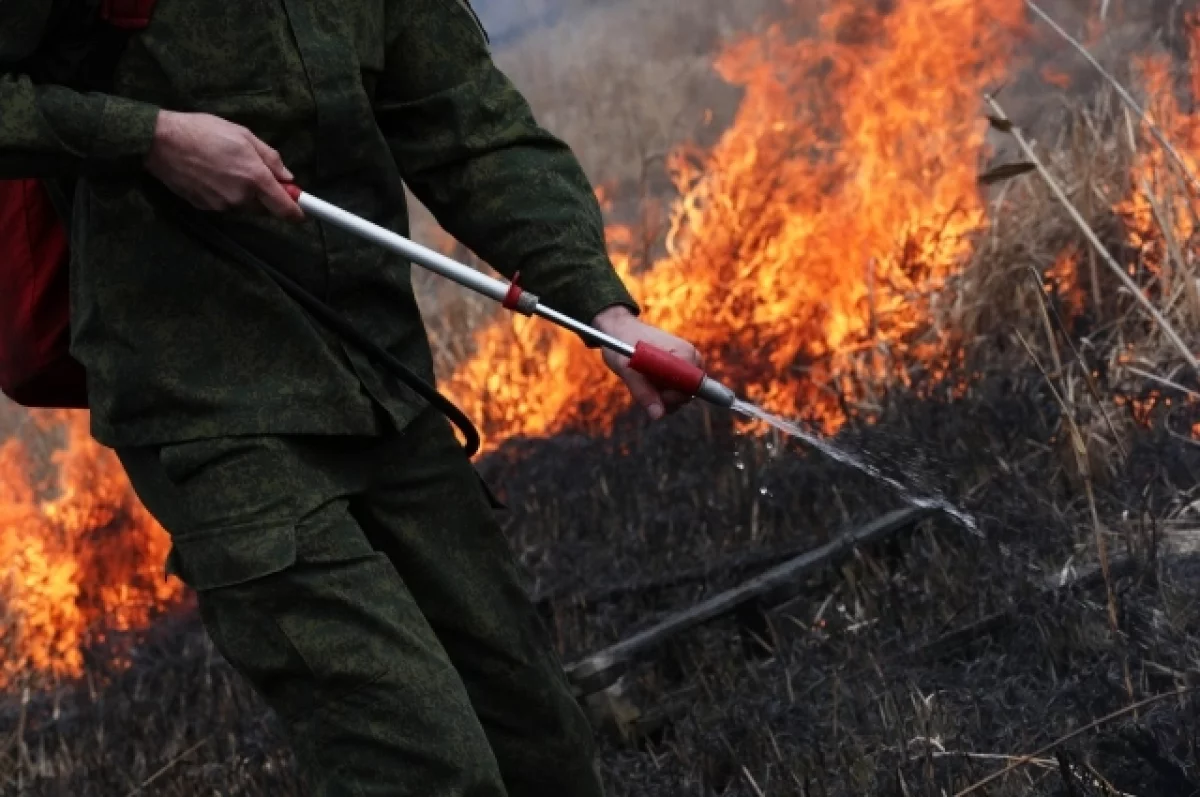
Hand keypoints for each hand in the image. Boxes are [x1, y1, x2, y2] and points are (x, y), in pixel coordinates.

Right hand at [144, 110, 303, 221]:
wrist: (160, 142)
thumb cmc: (203, 131)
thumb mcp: (243, 135)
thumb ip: (270, 158)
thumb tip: (287, 177)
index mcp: (254, 178)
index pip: (284, 208)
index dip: (297, 212)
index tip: (304, 211)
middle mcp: (240, 197)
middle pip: (265, 209)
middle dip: (267, 197)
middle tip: (256, 173)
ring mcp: (221, 205)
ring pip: (244, 207)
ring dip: (246, 195)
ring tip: (228, 167)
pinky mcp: (205, 207)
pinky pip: (225, 205)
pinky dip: (226, 194)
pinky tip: (213, 175)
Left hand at [593, 305, 701, 420]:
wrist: (619, 330)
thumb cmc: (621, 343)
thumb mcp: (627, 369)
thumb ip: (643, 392)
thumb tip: (657, 415)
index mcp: (685, 353)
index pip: (692, 387)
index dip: (673, 396)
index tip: (655, 393)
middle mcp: (691, 359)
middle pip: (687, 394)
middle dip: (665, 398)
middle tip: (644, 385)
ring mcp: (686, 365)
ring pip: (680, 396)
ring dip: (661, 396)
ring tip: (643, 381)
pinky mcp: (679, 372)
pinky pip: (675, 392)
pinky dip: (661, 393)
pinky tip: (648, 382)